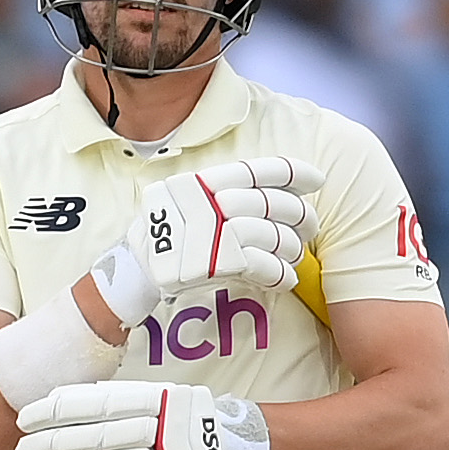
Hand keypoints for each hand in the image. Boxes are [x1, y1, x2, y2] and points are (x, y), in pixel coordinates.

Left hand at [16, 380, 243, 449]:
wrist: (226, 439)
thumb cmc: (174, 413)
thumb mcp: (149, 393)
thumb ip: (109, 396)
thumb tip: (56, 398)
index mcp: (152, 397)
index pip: (94, 404)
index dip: (55, 412)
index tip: (25, 419)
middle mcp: (158, 426)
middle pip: (94, 437)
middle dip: (52, 444)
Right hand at [113, 155, 323, 303]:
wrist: (132, 272)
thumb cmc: (162, 238)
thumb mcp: (182, 200)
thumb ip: (218, 192)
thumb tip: (270, 192)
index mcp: (202, 183)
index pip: (256, 170)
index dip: (292, 172)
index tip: (316, 180)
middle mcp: (209, 203)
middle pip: (272, 204)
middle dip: (300, 215)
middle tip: (310, 226)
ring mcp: (213, 232)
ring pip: (272, 235)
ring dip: (291, 248)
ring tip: (293, 255)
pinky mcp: (217, 262)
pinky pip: (263, 265)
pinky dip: (280, 273)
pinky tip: (286, 279)